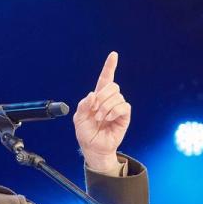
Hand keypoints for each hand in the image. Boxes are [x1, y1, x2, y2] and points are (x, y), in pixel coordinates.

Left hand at [73, 51, 130, 173]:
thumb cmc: (86, 133)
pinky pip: (123, 106)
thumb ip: (83, 105)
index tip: (113, 55)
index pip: (105, 79)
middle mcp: (109, 100)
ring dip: (105, 108)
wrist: (93, 147)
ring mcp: (117, 107)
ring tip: (100, 118)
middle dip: (102, 97)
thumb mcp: (78, 118)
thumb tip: (93, 94)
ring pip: (117, 96)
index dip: (109, 67)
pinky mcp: (124, 116)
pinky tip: (108, 119)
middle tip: (95, 111)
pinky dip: (113, 111)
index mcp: (97, 98)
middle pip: (112, 86)